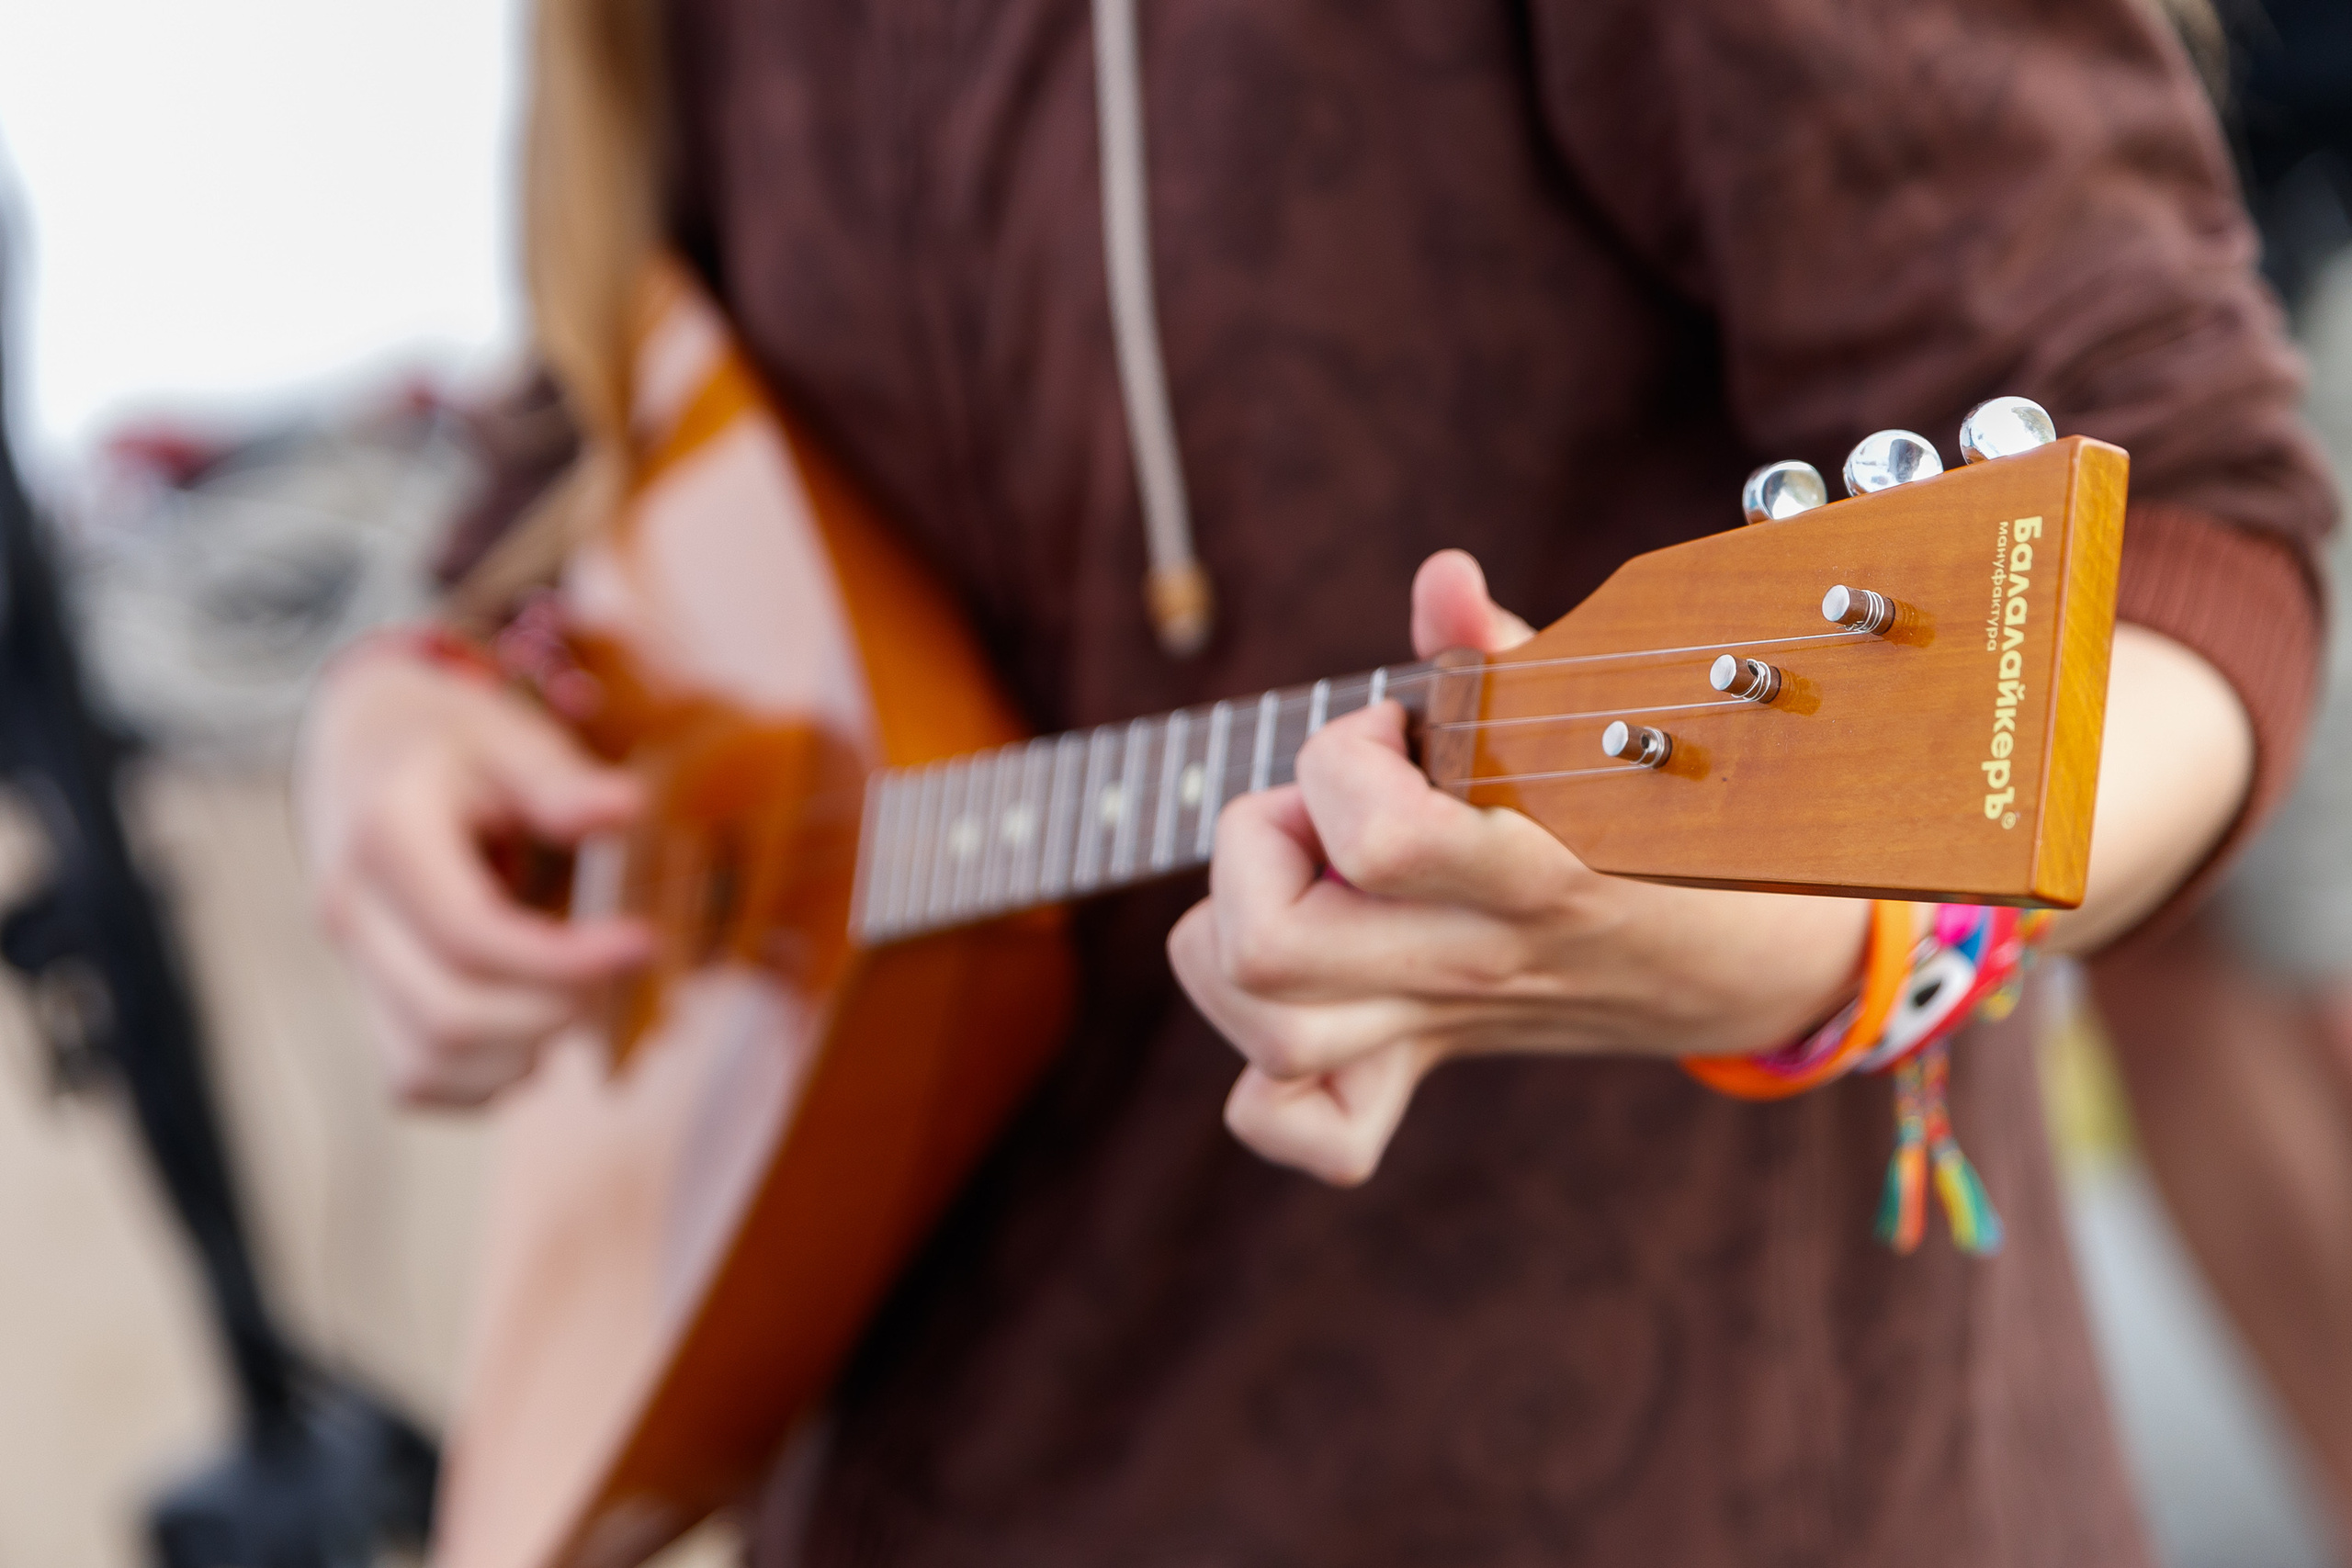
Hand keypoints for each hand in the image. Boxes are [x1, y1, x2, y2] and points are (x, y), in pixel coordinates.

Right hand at [296, 647, 650, 1106]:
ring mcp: (352, 963)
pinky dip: (486, 1080)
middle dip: (551, 1013)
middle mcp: (353, 911)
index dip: (563, 959)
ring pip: (427, 1063)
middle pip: (449, 1015)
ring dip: (522, 1054)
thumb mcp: (510, 738)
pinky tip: (539, 1031)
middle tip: (621, 971)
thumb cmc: (454, 744)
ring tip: (582, 1000)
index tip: (642, 942)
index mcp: (386, 837)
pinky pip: (416, 1080)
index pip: (470, 935)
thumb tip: (626, 808)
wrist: (364, 749)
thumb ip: (561, 782)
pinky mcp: (367, 998)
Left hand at [1167, 551, 1870, 1185]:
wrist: (1759, 965)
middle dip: (1254, 849)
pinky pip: (1309, 1131)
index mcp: (1528, 874)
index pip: (1376, 842)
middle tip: (1319, 812)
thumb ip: (1501, 655)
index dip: (1340, 760)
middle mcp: (1471, 967)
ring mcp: (1440, 1028)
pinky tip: (1304, 1001)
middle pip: (1265, 951)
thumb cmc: (1677, 824)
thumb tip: (1440, 579)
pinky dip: (1272, 1091)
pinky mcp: (1421, 1068)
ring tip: (1306, 879)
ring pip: (1266, 1039)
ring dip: (1238, 941)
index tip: (1388, 731)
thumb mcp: (1609, 728)